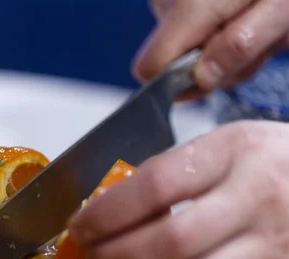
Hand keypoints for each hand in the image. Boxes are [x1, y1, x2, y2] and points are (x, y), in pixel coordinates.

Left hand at [67, 120, 288, 258]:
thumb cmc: (261, 159)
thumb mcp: (220, 144)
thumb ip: (168, 171)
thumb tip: (104, 209)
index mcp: (230, 154)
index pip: (157, 186)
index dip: (107, 212)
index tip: (79, 225)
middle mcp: (252, 201)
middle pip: (172, 242)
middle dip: (117, 257)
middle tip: (94, 258)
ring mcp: (268, 247)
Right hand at [134, 0, 288, 96]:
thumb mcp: (281, 10)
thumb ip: (241, 46)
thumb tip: (202, 79)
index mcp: (189, 6)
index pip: (150, 68)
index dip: (180, 83)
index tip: (214, 74)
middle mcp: (169, 1)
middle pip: (172, 62)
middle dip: (215, 62)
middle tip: (257, 38)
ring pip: (184, 50)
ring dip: (223, 47)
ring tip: (255, 20)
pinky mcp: (177, 0)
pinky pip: (190, 32)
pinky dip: (220, 31)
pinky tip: (243, 13)